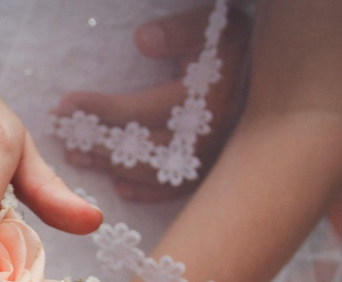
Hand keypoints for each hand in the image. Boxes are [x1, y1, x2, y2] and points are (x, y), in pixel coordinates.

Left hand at [54, 6, 250, 201]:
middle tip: (63, 136)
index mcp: (204, 103)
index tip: (66, 105)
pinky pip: (174, 191)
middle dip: (96, 142)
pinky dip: (147, 192)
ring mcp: (208, 159)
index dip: (99, 110)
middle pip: (139, 150)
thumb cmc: (232, 47)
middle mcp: (206, 139)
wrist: (278, 81)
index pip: (138, 112)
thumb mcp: (213, 28)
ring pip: (151, 173)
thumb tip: (144, 40)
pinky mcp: (210, 170)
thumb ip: (179, 33)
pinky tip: (120, 188)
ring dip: (111, 167)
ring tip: (77, 158)